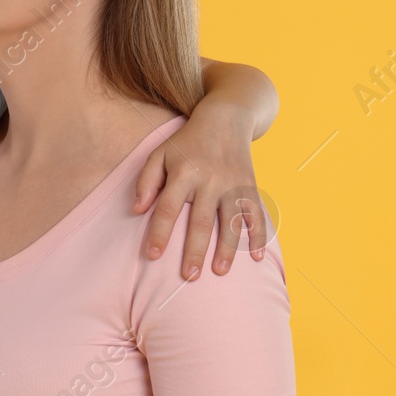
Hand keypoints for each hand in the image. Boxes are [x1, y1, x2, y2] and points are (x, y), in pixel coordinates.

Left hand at [133, 106, 267, 279]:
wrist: (225, 118)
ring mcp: (232, 183)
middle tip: (189, 277)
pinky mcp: (250, 186)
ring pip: (230, 221)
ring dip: (226, 249)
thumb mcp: (159, 154)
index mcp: (183, 172)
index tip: (152, 256)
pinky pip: (255, 214)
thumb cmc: (185, 142)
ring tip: (219, 273)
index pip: (167, 208)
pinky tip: (256, 257)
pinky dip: (258, 235)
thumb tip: (137, 210)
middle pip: (200, 220)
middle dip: (194, 251)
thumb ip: (146, 181)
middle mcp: (209, 179)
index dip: (158, 233)